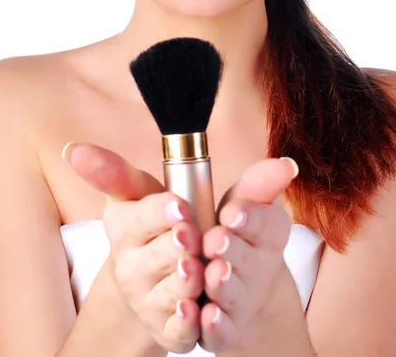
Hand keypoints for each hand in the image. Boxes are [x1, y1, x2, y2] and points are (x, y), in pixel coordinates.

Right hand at [63, 143, 203, 353]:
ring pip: (170, 292)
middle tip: (190, 236)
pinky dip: (185, 323)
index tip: (179, 205)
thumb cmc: (148, 227)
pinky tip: (193, 310)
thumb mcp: (135, 193)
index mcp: (125, 230)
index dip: (161, 212)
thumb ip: (112, 171)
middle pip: (158, 256)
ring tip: (196, 270)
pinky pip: (177, 330)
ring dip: (184, 281)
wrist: (147, 279)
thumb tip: (73, 149)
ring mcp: (149, 301)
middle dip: (177, 244)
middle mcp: (132, 269)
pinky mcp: (168, 328)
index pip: (141, 219)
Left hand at [197, 157, 298, 353]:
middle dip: (232, 249)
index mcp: (267, 235)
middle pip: (246, 259)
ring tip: (213, 274)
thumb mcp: (244, 204)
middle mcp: (257, 269)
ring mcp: (242, 301)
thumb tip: (287, 163)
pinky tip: (206, 316)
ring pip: (233, 294)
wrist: (240, 291)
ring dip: (223, 284)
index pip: (266, 224)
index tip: (232, 212)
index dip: (250, 218)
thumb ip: (259, 184)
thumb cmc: (237, 237)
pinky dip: (216, 325)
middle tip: (216, 240)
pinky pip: (223, 331)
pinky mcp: (225, 329)